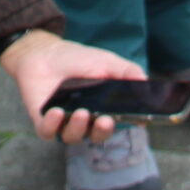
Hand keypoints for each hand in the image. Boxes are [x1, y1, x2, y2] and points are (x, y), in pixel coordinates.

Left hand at [0, 31, 145, 144]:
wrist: (44, 52)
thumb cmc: (77, 59)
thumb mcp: (106, 61)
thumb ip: (127, 71)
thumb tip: (146, 81)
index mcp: (103, 109)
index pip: (118, 122)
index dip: (126, 124)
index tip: (135, 119)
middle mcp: (86, 120)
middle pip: (97, 135)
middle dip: (102, 131)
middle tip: (104, 120)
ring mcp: (64, 122)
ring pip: (73, 137)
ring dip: (78, 128)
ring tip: (80, 112)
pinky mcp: (43, 121)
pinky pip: (48, 132)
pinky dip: (52, 125)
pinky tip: (56, 112)